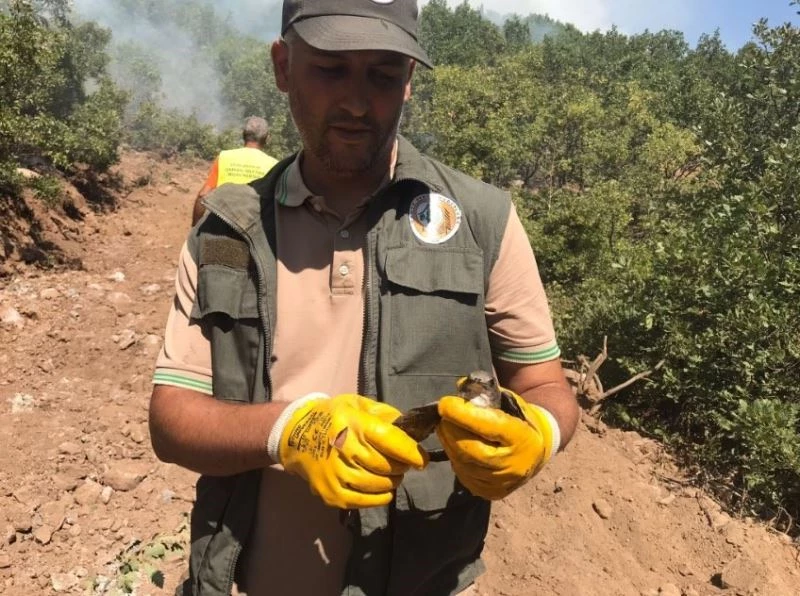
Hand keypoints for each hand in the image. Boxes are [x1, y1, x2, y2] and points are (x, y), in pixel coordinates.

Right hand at [273, 394, 427, 508]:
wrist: (295, 436)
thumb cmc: (334, 417)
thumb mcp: (358, 404)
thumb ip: (386, 416)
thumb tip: (413, 433)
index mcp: (351, 423)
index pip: (390, 440)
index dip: (411, 452)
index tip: (421, 458)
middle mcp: (342, 449)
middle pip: (386, 465)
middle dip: (402, 466)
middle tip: (404, 463)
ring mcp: (335, 474)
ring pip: (379, 485)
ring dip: (393, 480)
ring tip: (392, 473)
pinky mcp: (331, 494)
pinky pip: (366, 501)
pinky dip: (381, 496)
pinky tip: (383, 488)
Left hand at [436, 388, 557, 499]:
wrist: (537, 450)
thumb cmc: (520, 419)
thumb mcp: (510, 401)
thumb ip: (486, 394)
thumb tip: (459, 388)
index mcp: (522, 438)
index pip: (488, 426)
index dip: (463, 414)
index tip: (445, 403)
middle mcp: (513, 465)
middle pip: (470, 449)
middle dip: (450, 429)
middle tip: (443, 415)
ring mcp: (502, 483)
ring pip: (462, 463)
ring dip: (449, 442)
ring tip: (447, 426)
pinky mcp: (491, 492)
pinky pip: (463, 474)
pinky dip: (455, 456)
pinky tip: (456, 444)